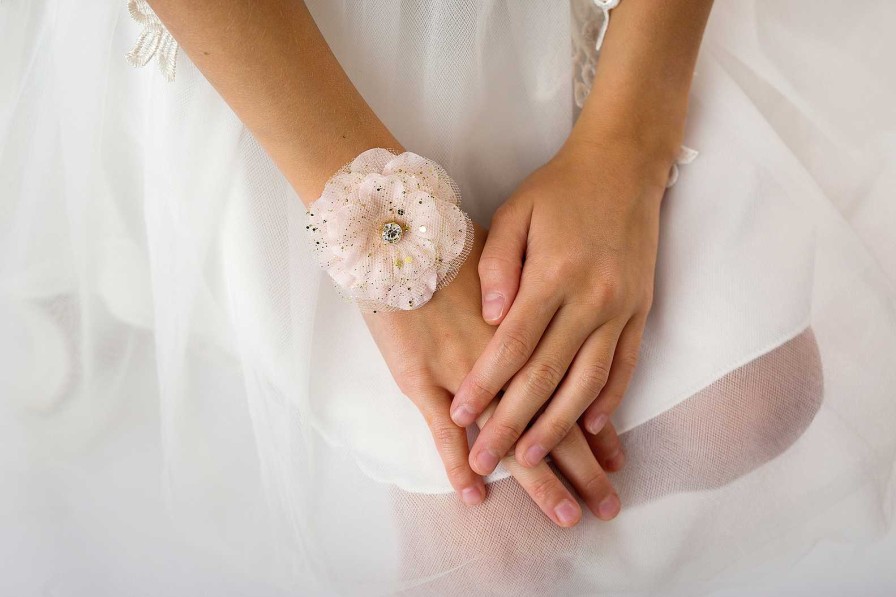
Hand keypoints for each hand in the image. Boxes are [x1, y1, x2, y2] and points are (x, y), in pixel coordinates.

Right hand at [364, 223, 620, 524]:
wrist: (393, 233)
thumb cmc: (451, 239)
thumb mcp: (510, 247)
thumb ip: (534, 294)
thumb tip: (555, 330)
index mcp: (534, 328)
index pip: (573, 390)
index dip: (597, 431)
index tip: (618, 463)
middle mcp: (505, 359)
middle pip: (552, 423)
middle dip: (583, 471)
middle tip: (606, 507)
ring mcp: (463, 371)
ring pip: (508, 436)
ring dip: (538, 480)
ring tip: (565, 515)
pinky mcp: (420, 377)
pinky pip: (442, 432)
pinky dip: (457, 464)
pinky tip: (475, 496)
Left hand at [451, 139, 670, 474]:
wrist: (624, 165)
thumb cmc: (560, 188)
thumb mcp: (515, 213)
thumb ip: (497, 265)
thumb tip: (488, 317)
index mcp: (553, 274)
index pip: (512, 344)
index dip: (485, 385)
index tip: (460, 417)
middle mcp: (590, 298)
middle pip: (546, 375)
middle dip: (513, 422)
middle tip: (488, 460)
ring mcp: (620, 308)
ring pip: (587, 381)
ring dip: (560, 425)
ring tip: (533, 457)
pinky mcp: (641, 311)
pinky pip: (625, 365)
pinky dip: (609, 400)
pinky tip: (591, 428)